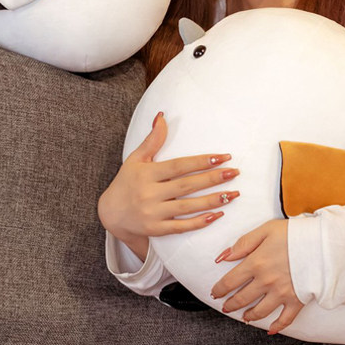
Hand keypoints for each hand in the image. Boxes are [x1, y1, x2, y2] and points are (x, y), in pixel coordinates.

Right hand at [98, 112, 239, 260]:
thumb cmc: (127, 182)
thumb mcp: (136, 159)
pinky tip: (217, 215)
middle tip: (234, 172)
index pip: (179, 166)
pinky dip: (199, 222)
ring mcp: (153, 213)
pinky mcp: (156, 229)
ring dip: (212, 201)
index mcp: (147, 173)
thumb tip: (162, 116)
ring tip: (232, 194)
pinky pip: (181, 226)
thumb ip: (152, 139)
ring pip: (187, 207)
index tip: (223, 157)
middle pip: (187, 185)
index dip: (202, 161)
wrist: (110, 214)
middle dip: (213, 179)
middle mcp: (149, 193)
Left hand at [211, 219, 303, 335]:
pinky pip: (285, 319)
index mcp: (256, 263)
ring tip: (243, 317)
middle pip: (242, 299)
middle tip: (225, 307)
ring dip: (249, 316)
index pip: (230, 281)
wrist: (323, 244)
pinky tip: (270, 329)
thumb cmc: (295, 234)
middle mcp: (266, 282)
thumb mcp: (266, 229)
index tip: (215, 293)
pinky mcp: (297, 301)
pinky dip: (277, 326)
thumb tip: (224, 256)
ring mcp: (281, 293)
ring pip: (260, 311)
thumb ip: (244, 243)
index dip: (220, 289)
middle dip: (231, 304)